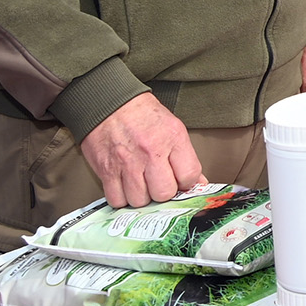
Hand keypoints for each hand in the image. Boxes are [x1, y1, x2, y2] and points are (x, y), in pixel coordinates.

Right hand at [79, 96, 205, 209]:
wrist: (110, 104)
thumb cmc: (143, 116)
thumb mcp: (173, 128)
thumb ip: (186, 157)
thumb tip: (198, 183)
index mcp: (172, 138)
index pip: (189, 176)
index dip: (186, 182)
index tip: (180, 180)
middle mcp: (150, 152)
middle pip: (164, 193)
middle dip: (163, 192)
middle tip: (158, 182)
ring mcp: (127, 163)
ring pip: (140, 200)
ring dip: (141, 196)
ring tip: (141, 183)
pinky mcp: (106, 171)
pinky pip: (116, 200)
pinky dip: (121, 198)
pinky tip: (125, 187)